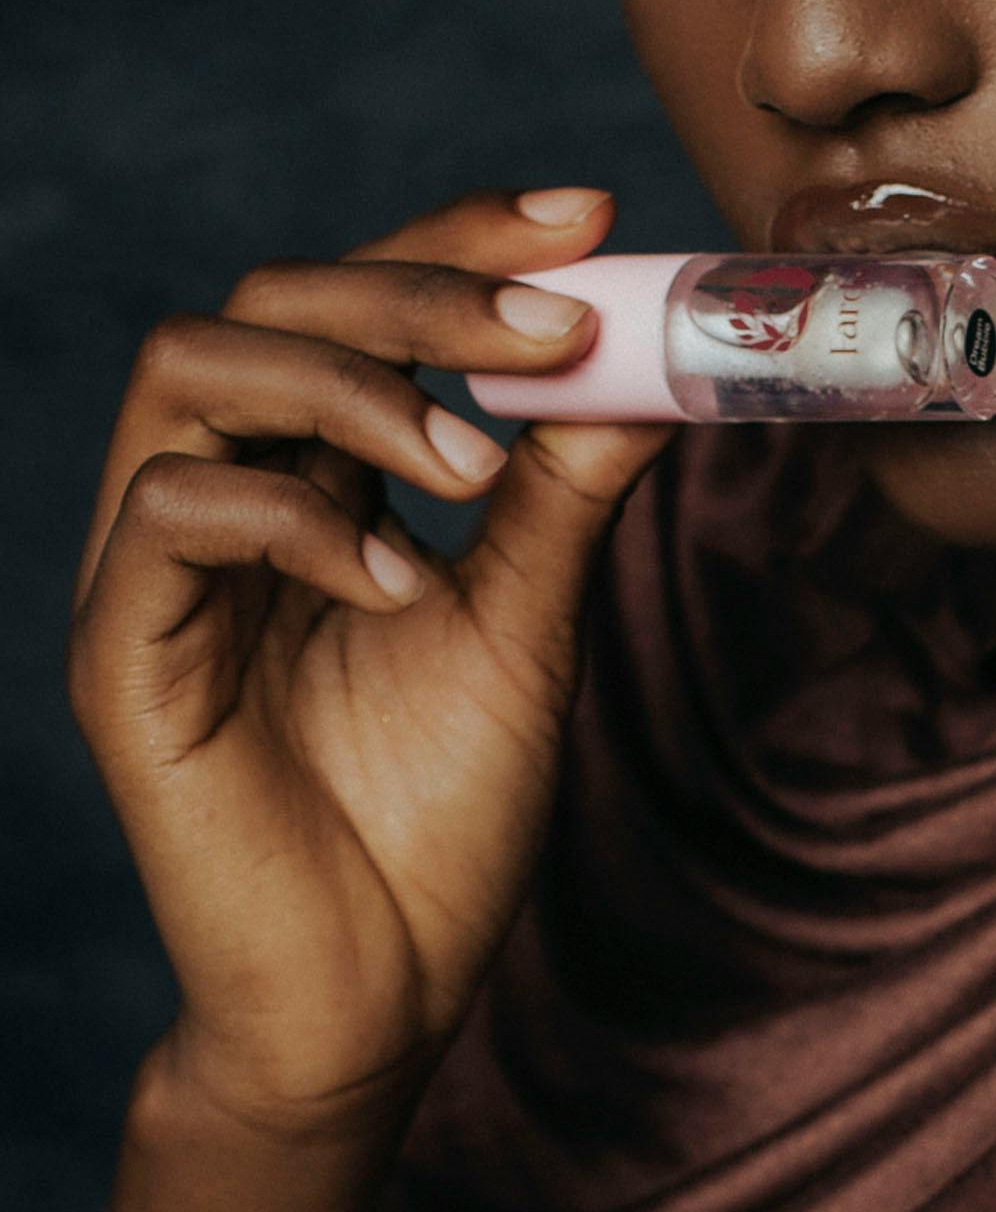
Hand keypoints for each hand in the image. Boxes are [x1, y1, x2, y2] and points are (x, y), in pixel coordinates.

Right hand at [67, 185, 671, 1146]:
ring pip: (193, 369)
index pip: (362, 296)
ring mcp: (158, 572)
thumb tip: (658, 354)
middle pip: (271, 298)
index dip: (462, 233)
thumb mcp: (529, 619)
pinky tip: (397, 584)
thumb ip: (565, 489)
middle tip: (553, 324)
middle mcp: (225, 493)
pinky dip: (297, 519)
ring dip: (353, 387)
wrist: (378, 995)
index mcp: (316, 474)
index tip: (589, 215)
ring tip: (473, 467)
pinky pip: (169, 514)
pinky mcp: (121, 657)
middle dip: (419, 286)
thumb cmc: (443, 810)